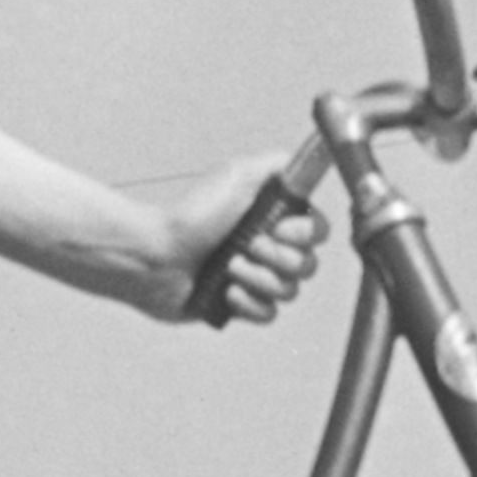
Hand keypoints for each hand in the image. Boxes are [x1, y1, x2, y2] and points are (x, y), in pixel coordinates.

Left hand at [136, 152, 327, 324]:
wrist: (159, 256)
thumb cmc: (193, 216)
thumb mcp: (238, 175)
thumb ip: (276, 165)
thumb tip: (302, 162)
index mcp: (274, 219)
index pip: (317, 232)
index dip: (304, 234)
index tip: (277, 226)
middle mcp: (270, 249)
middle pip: (308, 265)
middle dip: (277, 257)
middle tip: (247, 244)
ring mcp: (257, 279)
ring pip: (289, 291)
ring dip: (259, 278)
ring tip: (228, 267)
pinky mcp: (242, 305)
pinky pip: (268, 314)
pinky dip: (249, 302)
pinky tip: (226, 290)